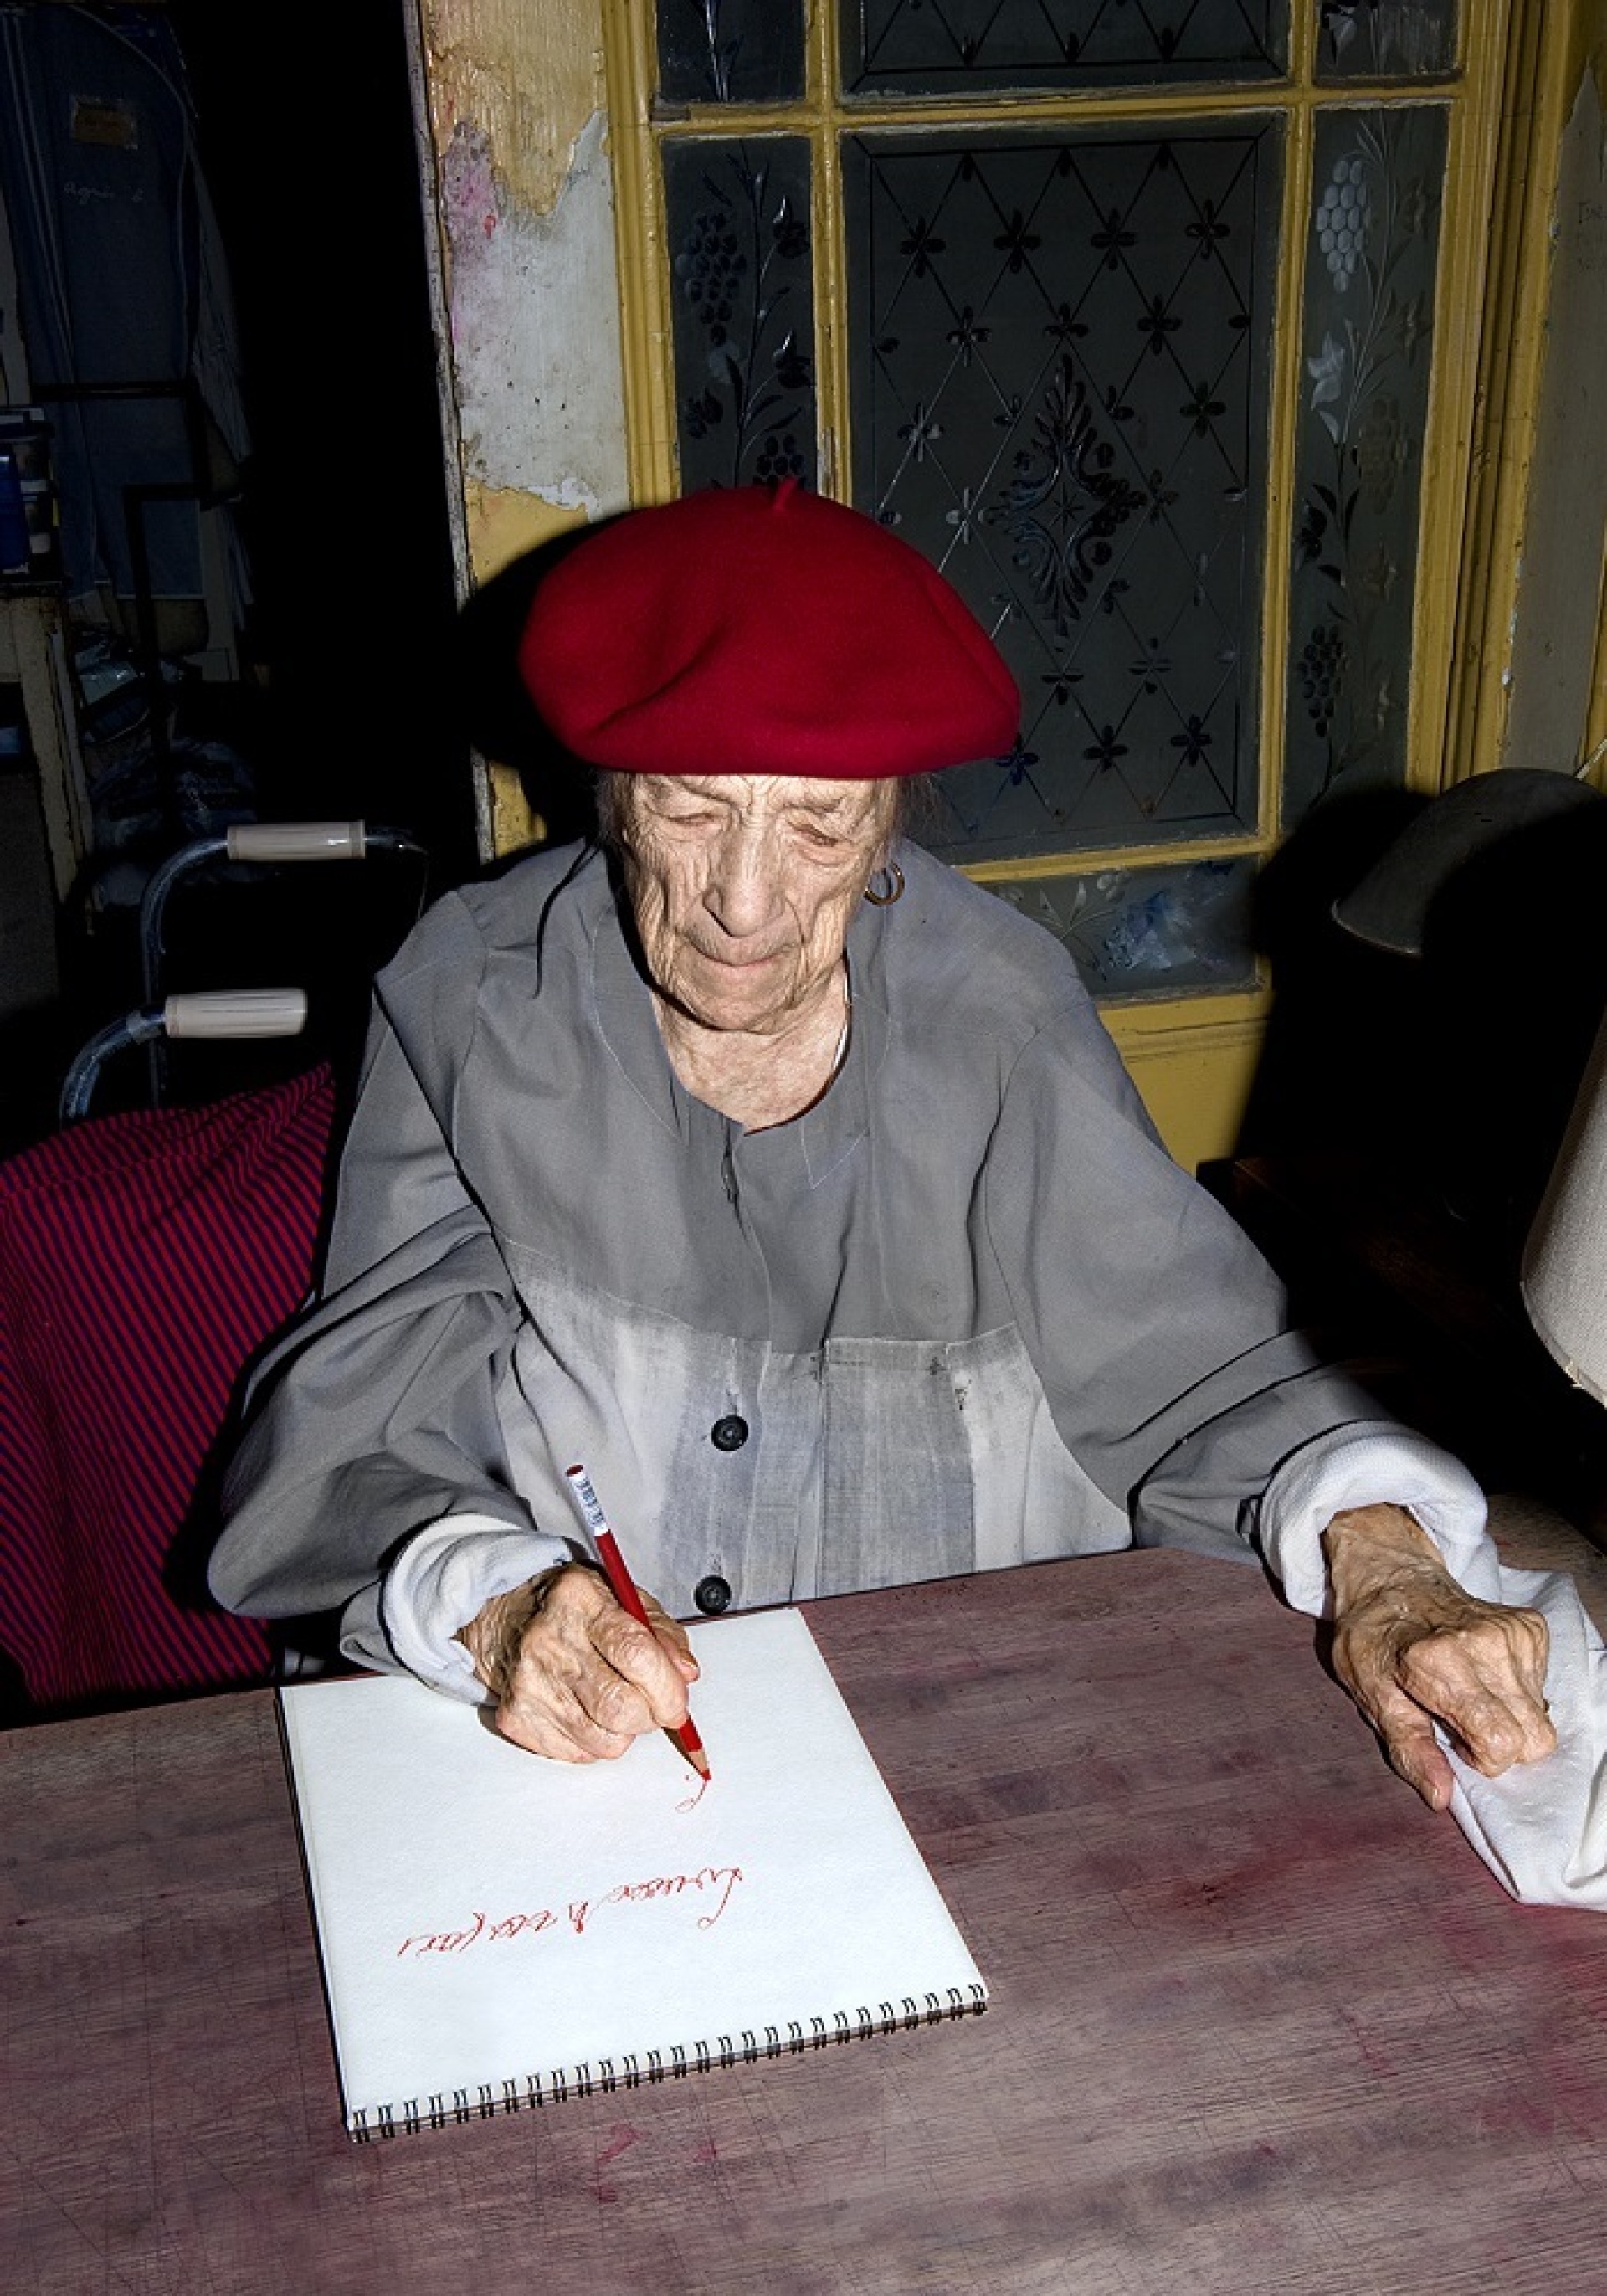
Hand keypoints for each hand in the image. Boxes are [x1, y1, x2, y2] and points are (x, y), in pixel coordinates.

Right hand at [455, 1563, 697, 1761]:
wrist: (508, 1620)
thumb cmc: (573, 1610)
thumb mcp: (625, 1599)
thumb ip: (662, 1634)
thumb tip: (684, 1674)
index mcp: (580, 1601)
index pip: (636, 1653)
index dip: (667, 1688)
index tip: (677, 1703)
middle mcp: (548, 1641)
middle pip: (620, 1707)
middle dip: (650, 1717)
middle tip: (652, 1706)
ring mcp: (528, 1682)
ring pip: (603, 1740)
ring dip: (623, 1731)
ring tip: (615, 1703)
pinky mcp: (515, 1717)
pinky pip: (578, 1753)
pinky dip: (594, 1741)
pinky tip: (585, 1709)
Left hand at [1323, 1503, 1555, 1810]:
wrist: (1390, 1578)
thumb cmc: (1374, 1639)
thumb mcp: (1372, 1695)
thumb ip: (1409, 1748)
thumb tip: (1441, 1797)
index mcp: (1439, 1662)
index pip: (1500, 1744)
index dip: (1479, 1758)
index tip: (1453, 1738)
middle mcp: (1485, 1643)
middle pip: (1532, 1739)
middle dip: (1501, 1746)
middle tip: (1461, 1720)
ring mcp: (1513, 1631)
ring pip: (1541, 1719)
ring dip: (1510, 1719)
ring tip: (1469, 1693)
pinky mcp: (1531, 1627)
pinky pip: (1542, 1691)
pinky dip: (1517, 1694)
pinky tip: (1483, 1675)